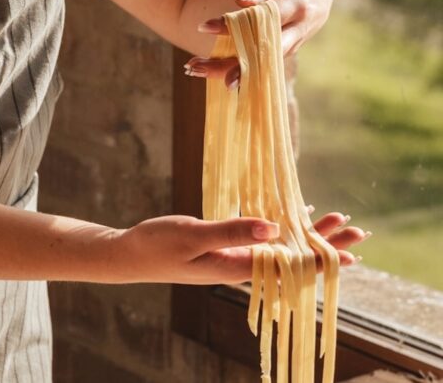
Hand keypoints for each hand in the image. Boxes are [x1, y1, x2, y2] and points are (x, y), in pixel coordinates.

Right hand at [114, 211, 364, 284]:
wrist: (129, 255)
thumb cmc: (157, 245)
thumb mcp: (193, 235)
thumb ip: (232, 231)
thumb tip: (274, 229)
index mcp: (236, 267)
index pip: (290, 266)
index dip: (321, 258)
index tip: (349, 251)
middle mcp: (240, 266)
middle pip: (293, 257)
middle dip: (325, 244)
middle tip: (356, 231)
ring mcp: (232, 257)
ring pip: (280, 247)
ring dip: (307, 234)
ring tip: (334, 220)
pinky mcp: (222, 247)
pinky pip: (261, 240)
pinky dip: (281, 228)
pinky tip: (291, 218)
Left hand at [186, 0, 334, 86]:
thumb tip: (240, 0)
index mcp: (298, 5)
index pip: (262, 18)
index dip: (234, 25)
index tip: (204, 27)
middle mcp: (297, 30)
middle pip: (262, 52)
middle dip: (230, 63)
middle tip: (196, 67)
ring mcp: (292, 45)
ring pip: (260, 63)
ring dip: (226, 69)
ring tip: (193, 69)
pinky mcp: (285, 52)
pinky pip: (262, 65)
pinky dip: (238, 70)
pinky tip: (211, 74)